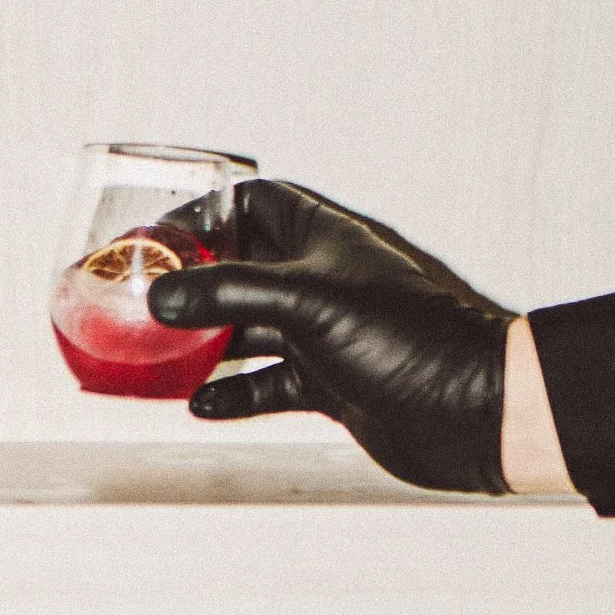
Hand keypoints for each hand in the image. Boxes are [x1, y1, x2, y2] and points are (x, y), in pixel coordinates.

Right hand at [146, 177, 512, 493]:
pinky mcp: (331, 385)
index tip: (157, 237)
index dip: (204, 213)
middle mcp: (321, 281)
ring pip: (249, 329)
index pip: (253, 203)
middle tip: (141, 298)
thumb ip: (231, 293)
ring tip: (155, 351)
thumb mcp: (309, 302)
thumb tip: (164, 297)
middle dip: (190, 282)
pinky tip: (200, 403)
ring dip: (205, 340)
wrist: (473, 411)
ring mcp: (326, 335)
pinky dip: (233, 393)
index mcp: (322, 239)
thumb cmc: (414, 340)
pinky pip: (268, 383)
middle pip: (240, 269)